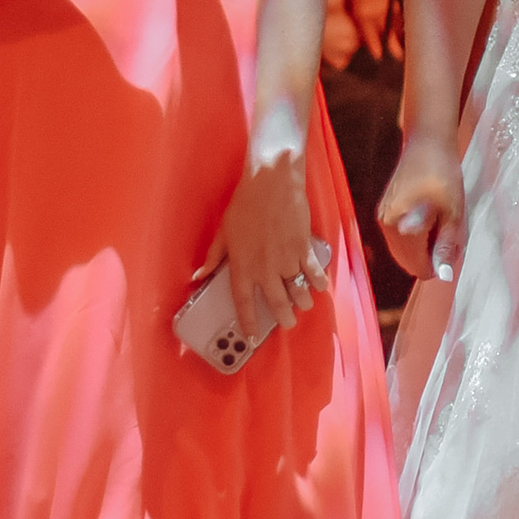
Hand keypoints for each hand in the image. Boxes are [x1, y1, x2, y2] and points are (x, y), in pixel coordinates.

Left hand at [207, 144, 330, 345]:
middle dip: (283, 317)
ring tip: (304, 306)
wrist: (272, 182)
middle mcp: (265, 268)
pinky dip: (318, 282)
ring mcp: (287, 260)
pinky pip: (313, 272)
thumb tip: (198, 276)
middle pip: (276, 302)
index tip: (250, 336)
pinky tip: (319, 287)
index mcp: (242, 265)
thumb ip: (213, 257)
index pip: (243, 301)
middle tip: (287, 324)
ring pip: (297, 290)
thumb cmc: (245, 204)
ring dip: (301, 302)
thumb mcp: (223, 231)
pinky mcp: (303, 248)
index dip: (247, 321)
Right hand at [376, 139, 463, 281]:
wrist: (427, 143)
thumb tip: (444, 275)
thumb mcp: (452, 213)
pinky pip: (398, 239)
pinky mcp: (383, 211)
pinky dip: (413, 238)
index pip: (417, 267)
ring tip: (439, 223)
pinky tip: (428, 219)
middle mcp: (385, 226)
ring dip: (421, 247)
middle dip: (429, 256)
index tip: (451, 246)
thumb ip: (446, 246)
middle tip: (447, 233)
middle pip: (407, 262)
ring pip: (402, 251)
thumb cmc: (443, 174)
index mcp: (401, 228)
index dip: (438, 264)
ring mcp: (382, 218)